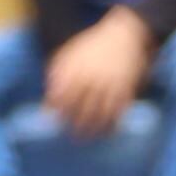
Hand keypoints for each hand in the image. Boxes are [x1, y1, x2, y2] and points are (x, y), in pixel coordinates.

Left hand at [42, 7, 153, 138]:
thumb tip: (49, 94)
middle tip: (70, 136)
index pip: (60, 94)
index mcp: (74, 69)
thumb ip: (58, 71)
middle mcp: (90, 79)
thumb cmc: (92, 46)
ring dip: (92, 130)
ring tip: (87, 139)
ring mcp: (109, 86)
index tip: (52, 119)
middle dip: (73, 124)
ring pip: (98, 114)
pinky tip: (107, 132)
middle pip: (79, 108)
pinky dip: (112, 125)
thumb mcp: (69, 53)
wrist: (123, 36)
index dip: (55, 109)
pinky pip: (118, 113)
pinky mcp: (125, 91)